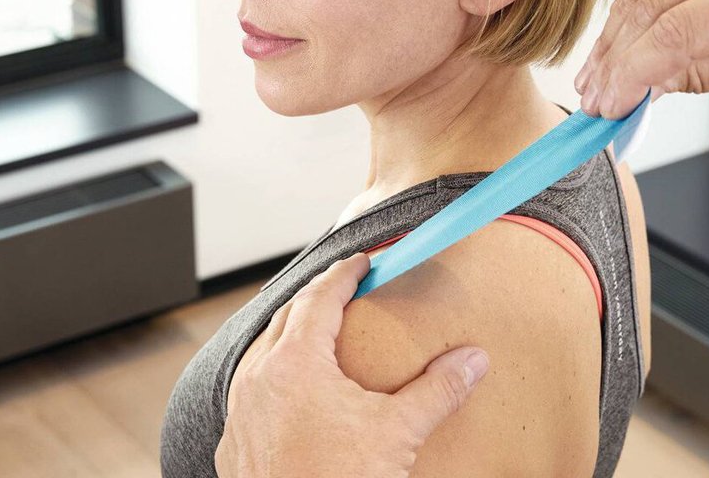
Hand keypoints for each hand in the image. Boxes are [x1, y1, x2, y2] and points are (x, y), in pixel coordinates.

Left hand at [215, 252, 489, 477]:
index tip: (361, 263)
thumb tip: (473, 360)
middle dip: (317, 297)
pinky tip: (292, 393)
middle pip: (286, 317)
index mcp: (295, 363)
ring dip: (290, 335)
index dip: (344, 274)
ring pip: (261, 353)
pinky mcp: (234, 445)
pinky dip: (272, 376)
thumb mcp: (398, 432)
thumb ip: (438, 389)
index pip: (320, 298)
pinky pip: (249, 391)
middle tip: (345, 289)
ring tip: (317, 335)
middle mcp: (257, 380)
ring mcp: (240, 414)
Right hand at [573, 0, 708, 118]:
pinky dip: (632, 3)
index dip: (631, 74)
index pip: (674, 33)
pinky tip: (618, 36)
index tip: (606, 106)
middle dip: (615, 59)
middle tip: (592, 96)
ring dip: (614, 33)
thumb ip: (705, 75)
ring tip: (596, 72)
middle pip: (650, 8)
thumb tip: (643, 87)